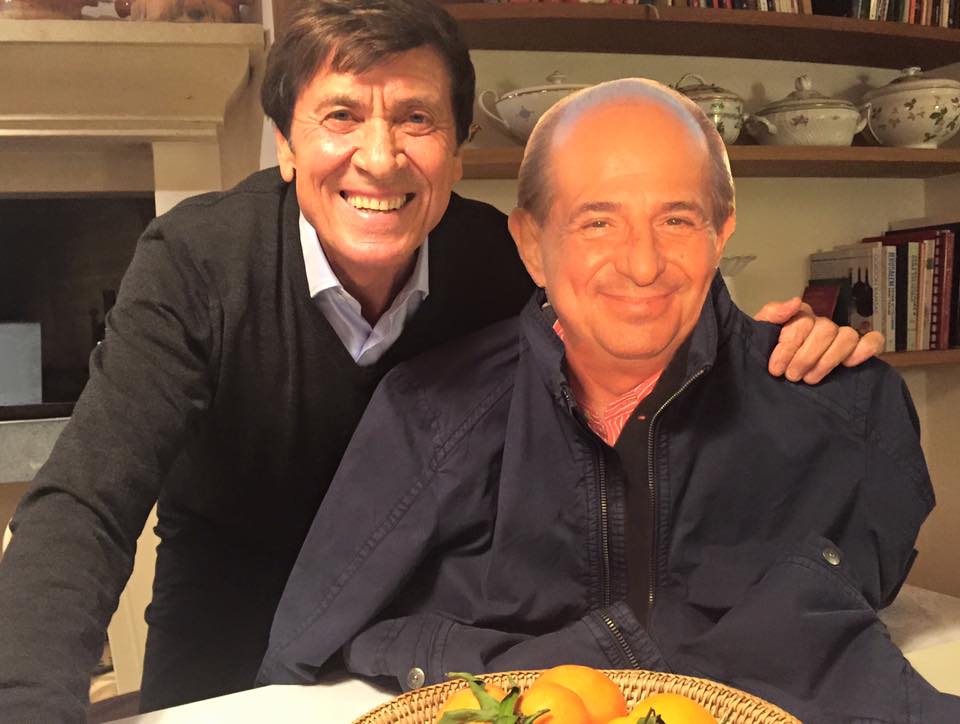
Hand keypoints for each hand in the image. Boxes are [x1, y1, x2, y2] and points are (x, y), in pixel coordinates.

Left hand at [755, 296, 884, 384]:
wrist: (765, 380)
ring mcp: (841, 337)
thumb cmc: (765, 356)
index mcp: (800, 318)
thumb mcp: (759, 335)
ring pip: (847, 336)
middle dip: (806, 357)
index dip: (789, 346)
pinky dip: (866, 349)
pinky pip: (873, 341)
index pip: (803, 321)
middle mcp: (822, 325)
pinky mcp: (857, 351)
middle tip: (792, 376)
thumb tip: (795, 302)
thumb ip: (770, 314)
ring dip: (828, 360)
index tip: (776, 368)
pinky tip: (851, 363)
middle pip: (825, 330)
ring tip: (809, 379)